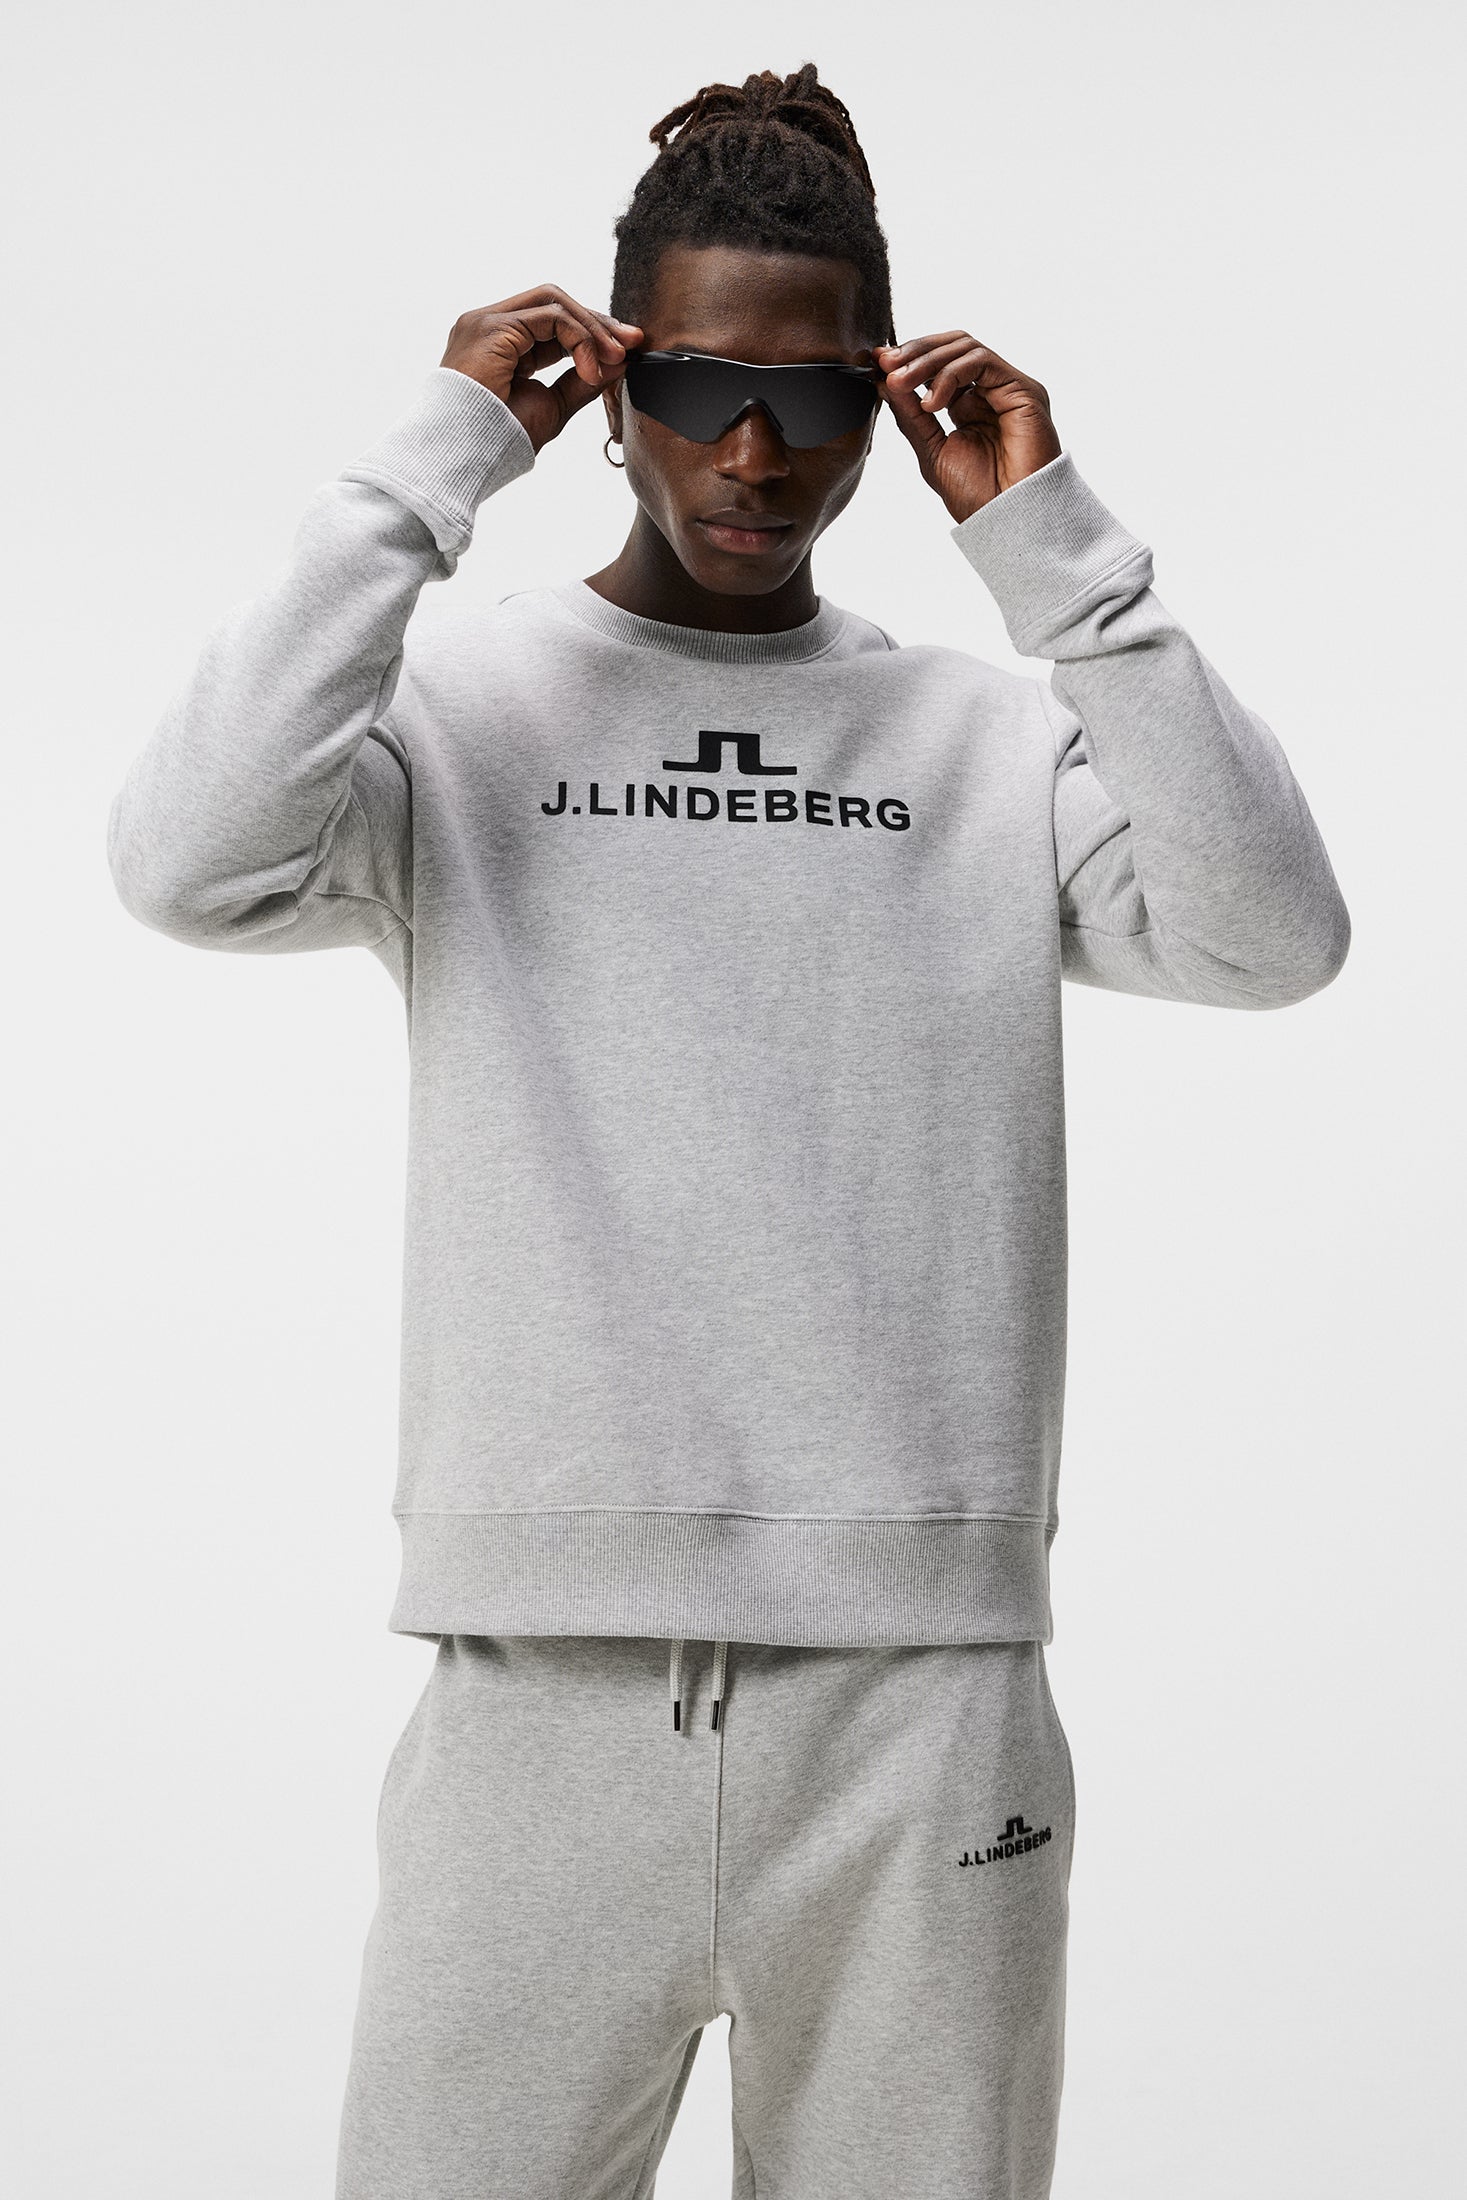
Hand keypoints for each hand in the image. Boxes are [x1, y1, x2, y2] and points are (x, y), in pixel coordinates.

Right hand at [441, 286, 643, 454]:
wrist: (467, 458)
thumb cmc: (498, 440)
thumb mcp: (552, 406)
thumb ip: (580, 382)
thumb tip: (616, 362)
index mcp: (499, 344)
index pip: (551, 321)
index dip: (590, 331)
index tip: (624, 349)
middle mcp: (489, 325)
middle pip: (554, 302)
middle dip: (597, 321)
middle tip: (632, 343)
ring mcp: (487, 323)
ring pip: (554, 303)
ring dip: (592, 329)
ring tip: (615, 358)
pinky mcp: (491, 328)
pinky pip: (550, 317)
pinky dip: (579, 339)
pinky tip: (591, 368)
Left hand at [874, 333, 1060, 522]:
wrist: (1008, 521)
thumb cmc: (979, 496)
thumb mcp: (931, 450)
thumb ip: (911, 415)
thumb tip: (885, 381)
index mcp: (971, 405)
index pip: (940, 364)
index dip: (910, 359)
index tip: (877, 363)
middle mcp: (992, 391)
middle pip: (953, 347)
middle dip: (915, 352)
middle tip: (885, 365)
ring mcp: (1009, 388)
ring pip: (965, 348)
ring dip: (926, 361)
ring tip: (901, 383)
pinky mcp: (1024, 390)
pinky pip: (982, 361)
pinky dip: (950, 374)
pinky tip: (932, 402)